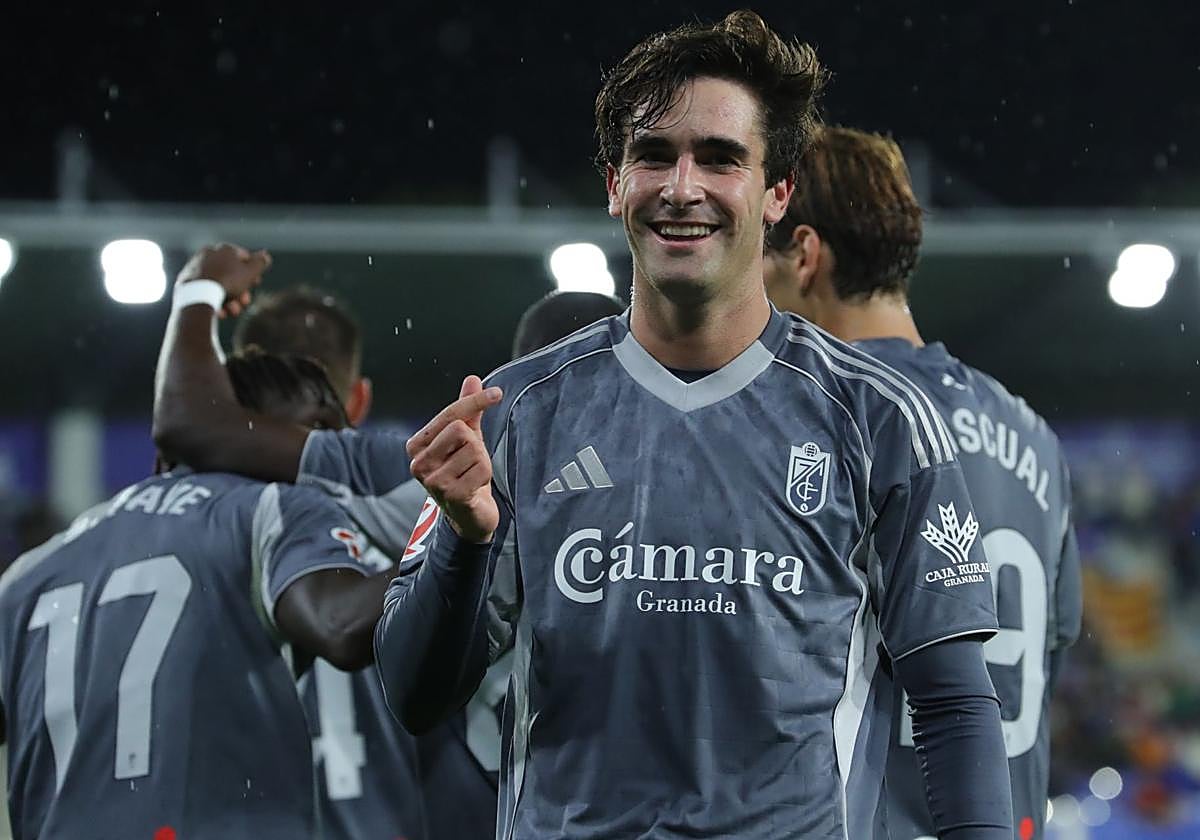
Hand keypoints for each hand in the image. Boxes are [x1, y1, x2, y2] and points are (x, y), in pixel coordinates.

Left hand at [177, 243, 271, 317]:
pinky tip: (220, 312)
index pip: (243, 258)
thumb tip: (265, 256)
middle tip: (245, 302)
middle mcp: (208, 254)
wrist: (199, 294)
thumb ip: (260, 263)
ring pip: (218, 284)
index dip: (252, 272)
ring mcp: (195, 267)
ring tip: (232, 312)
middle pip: (230, 274)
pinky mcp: (185, 281)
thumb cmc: (227, 281)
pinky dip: (214, 300)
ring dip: (229, 299)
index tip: (256, 283)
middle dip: (240, 290)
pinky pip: (205, 291)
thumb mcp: (251, 272)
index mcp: (224, 249)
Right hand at [407, 375, 503, 542]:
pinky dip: (485, 476)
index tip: (497, 393)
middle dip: (475, 443)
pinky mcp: (450, 495)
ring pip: (474, 449)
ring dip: (481, 462)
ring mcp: (432, 481)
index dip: (474, 402)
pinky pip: (482, 469)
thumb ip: (468, 411)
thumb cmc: (464, 474)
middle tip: (470, 461)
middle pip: (461, 430)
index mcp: (416, 445)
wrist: (468, 515)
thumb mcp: (466, 439)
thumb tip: (472, 380)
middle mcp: (418, 463)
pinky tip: (475, 487)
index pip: (450, 415)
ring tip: (471, 475)